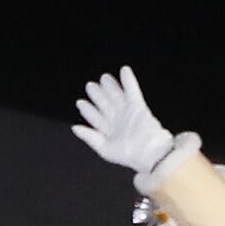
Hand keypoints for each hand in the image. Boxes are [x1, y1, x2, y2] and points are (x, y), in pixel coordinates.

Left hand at [70, 68, 189, 181]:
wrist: (149, 153)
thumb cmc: (129, 155)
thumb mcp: (104, 149)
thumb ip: (89, 137)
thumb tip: (74, 128)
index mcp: (109, 132)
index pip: (96, 118)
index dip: (88, 110)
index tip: (80, 102)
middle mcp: (118, 121)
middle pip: (105, 105)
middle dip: (98, 95)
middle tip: (90, 85)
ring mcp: (128, 113)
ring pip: (116, 96)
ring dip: (110, 86)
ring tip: (104, 78)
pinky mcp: (138, 107)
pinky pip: (132, 91)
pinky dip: (128, 81)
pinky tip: (124, 71)